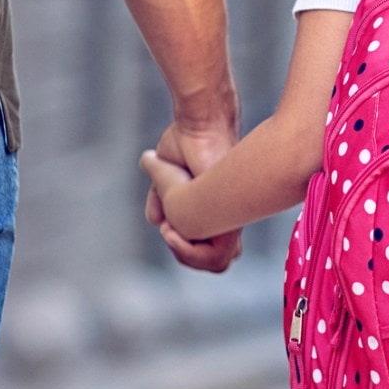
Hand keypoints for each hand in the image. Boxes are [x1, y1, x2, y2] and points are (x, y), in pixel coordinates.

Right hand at [145, 120, 241, 272]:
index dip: (186, 248)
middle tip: (167, 230)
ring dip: (184, 253)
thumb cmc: (187, 140)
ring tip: (168, 230)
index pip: (211, 249)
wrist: (199, 126)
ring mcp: (232, 217)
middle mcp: (229, 216)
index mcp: (218, 209)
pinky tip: (170, 230)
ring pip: (215, 262)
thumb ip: (160, 198)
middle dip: (185, 254)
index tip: (166, 227)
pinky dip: (186, 249)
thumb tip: (156, 221)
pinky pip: (214, 253)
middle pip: (214, 262)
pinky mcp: (230, 215)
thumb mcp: (165, 176)